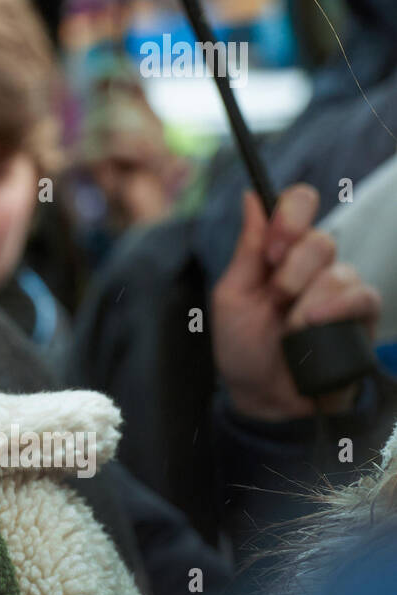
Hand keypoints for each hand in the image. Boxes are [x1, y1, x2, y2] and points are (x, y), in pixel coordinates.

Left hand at [211, 185, 379, 420]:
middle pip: (320, 238)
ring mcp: (340, 290)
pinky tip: (316, 325)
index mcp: (279, 253)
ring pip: (340, 269)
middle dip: (291, 271)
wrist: (264, 397)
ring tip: (290, 328)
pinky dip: (336, 309)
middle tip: (275, 298)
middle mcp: (314, 265)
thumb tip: (251, 197)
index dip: (290, 217)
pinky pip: (363, 296)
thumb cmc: (243, 347)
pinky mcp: (361, 317)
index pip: (299, 205)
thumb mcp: (232, 296)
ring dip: (307, 300)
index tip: (271, 250)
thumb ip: (247, 249)